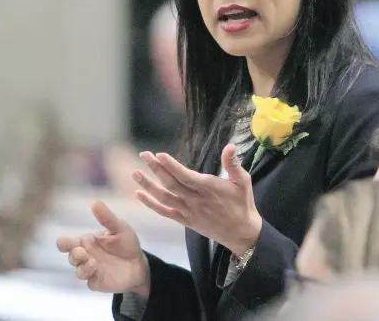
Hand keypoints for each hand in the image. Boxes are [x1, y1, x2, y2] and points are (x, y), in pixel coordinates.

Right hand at [55, 201, 149, 296]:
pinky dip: (91, 276)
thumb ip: (107, 218)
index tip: (64, 242)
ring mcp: (91, 270)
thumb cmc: (127, 243)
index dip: (63, 243)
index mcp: (87, 242)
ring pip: (78, 270)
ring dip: (83, 266)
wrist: (139, 264)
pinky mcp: (98, 282)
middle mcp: (86, 256)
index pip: (68, 243)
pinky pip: (89, 282)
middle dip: (74, 254)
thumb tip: (95, 202)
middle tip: (81, 251)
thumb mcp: (120, 228)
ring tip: (92, 261)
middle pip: (71, 256)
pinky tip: (96, 269)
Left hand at [134, 143, 262, 256]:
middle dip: (156, 169)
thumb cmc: (242, 203)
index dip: (171, 166)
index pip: (185, 176)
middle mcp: (195, 200)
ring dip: (148, 185)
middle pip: (171, 184)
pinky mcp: (185, 220)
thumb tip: (230, 146)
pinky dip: (151, 204)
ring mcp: (188, 211)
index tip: (159, 155)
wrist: (241, 232)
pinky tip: (139, 194)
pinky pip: (165, 212)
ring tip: (135, 173)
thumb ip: (233, 164)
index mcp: (209, 188)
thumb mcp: (243, 181)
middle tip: (143, 155)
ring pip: (164, 198)